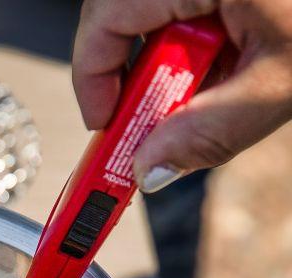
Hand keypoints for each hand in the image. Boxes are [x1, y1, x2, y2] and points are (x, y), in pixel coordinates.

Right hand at [72, 0, 291, 190]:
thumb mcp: (282, 79)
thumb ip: (210, 131)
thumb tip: (149, 170)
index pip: (101, 26)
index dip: (95, 85)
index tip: (110, 130)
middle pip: (123, 22)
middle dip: (140, 81)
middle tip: (164, 120)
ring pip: (154, 16)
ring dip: (176, 65)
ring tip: (221, 81)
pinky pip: (186, 7)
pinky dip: (203, 43)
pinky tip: (236, 55)